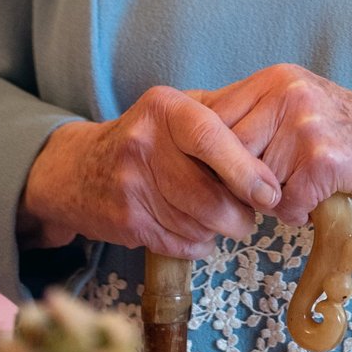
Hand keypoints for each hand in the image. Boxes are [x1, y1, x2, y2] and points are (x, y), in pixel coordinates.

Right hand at [17, 86, 281, 257]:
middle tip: (252, 215)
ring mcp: (130, 184)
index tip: (270, 193)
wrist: (77, 169)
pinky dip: (198, 243)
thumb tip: (273, 137)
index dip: (245, 170)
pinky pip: (178, 241)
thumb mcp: (175, 109)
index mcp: (165, 108)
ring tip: (226, 221)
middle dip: (239, 213)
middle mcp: (144, 142)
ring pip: (196, 222)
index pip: (211, 137)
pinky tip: (199, 231)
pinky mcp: (126, 220)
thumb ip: (219, 115)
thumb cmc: (146, 136)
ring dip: (221, 230)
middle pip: (207, 192)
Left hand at [194, 64, 351, 226]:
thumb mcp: (297, 110)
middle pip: (225, 152)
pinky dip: (299, 213)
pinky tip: (322, 197)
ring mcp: (306, 124)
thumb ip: (252, 119)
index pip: (210, 118)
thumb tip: (188, 140)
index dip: (206, 156)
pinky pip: (285, 205)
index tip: (213, 176)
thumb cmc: (349, 138)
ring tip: (302, 187)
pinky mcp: (324, 159)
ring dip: (272, 199)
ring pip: (253, 183)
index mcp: (275, 79)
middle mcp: (287, 93)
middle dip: (236, 183)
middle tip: (263, 193)